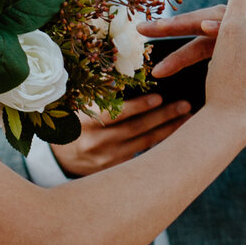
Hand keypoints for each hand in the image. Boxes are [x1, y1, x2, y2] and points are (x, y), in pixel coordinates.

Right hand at [49, 92, 192, 176]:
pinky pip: (142, 156)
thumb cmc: (73, 122)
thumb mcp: (77, 105)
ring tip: (187, 118)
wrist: (58, 157)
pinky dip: (160, 145)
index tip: (158, 97)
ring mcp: (106, 160)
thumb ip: (99, 93)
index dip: (137, 106)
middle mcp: (95, 143)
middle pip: (135, 129)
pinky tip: (176, 137)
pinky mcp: (114, 170)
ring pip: (143, 144)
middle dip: (163, 117)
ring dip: (168, 131)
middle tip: (185, 106)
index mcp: (84, 122)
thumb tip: (127, 74)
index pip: (114, 114)